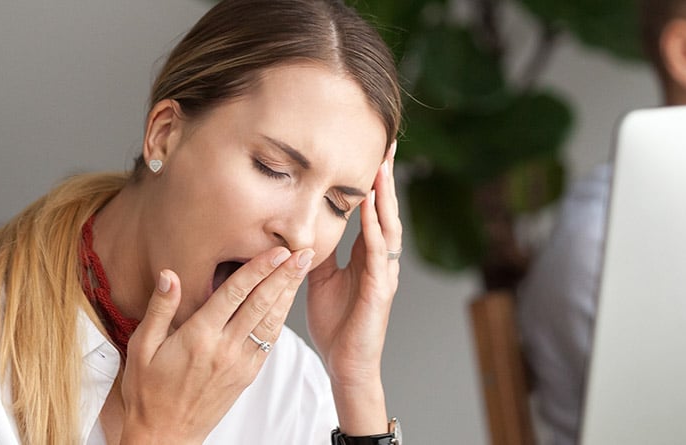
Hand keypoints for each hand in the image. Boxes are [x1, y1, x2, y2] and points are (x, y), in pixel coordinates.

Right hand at [119, 246, 313, 443]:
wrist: (165, 435)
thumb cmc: (148, 391)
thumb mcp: (141, 347)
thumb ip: (160, 309)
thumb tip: (170, 275)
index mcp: (199, 337)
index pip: (235, 294)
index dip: (259, 269)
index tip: (277, 250)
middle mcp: (224, 349)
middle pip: (261, 304)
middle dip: (284, 275)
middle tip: (304, 252)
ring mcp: (239, 364)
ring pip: (271, 322)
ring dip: (288, 294)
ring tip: (302, 270)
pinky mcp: (247, 376)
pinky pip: (268, 343)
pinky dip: (280, 319)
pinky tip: (287, 303)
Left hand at [306, 142, 400, 433]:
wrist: (346, 365)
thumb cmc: (336, 324)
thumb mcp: (319, 277)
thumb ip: (315, 250)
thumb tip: (298, 224)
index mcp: (366, 256)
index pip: (372, 210)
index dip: (372, 180)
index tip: (370, 148)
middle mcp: (380, 260)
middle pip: (386, 209)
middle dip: (385, 176)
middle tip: (387, 142)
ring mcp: (383, 274)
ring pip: (388, 226)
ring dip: (385, 195)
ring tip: (381, 165)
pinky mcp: (380, 290)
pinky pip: (378, 253)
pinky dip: (375, 228)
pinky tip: (371, 207)